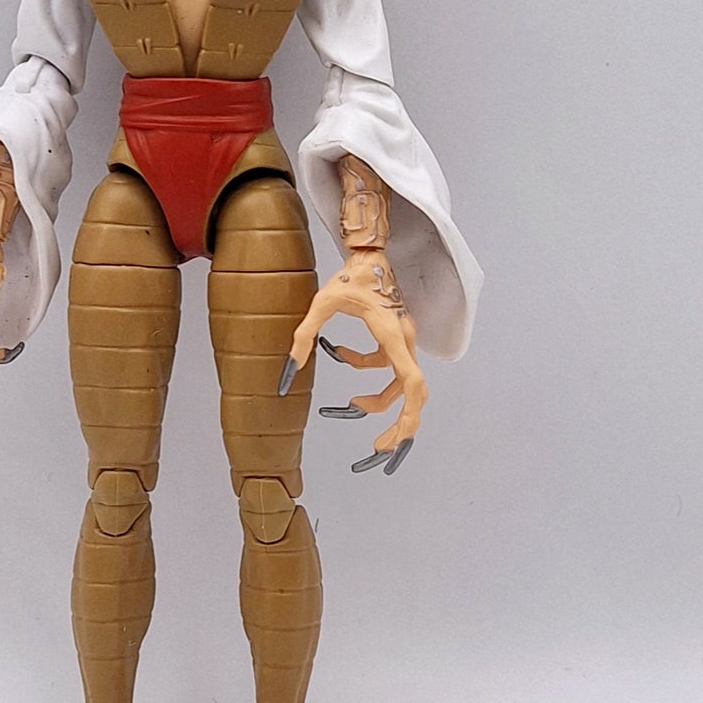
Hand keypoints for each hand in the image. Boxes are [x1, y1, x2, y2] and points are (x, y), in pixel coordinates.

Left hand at [280, 251, 424, 474]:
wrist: (369, 253)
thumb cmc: (348, 276)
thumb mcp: (319, 303)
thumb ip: (303, 337)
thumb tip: (289, 372)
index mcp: (390, 334)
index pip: (410, 382)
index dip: (407, 414)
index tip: (393, 438)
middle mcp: (404, 340)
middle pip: (414, 392)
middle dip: (400, 423)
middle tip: (378, 449)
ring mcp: (404, 340)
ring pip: (401, 383)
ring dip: (380, 399)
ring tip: (351, 407)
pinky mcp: (398, 338)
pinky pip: (389, 366)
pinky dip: (368, 370)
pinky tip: (339, 355)